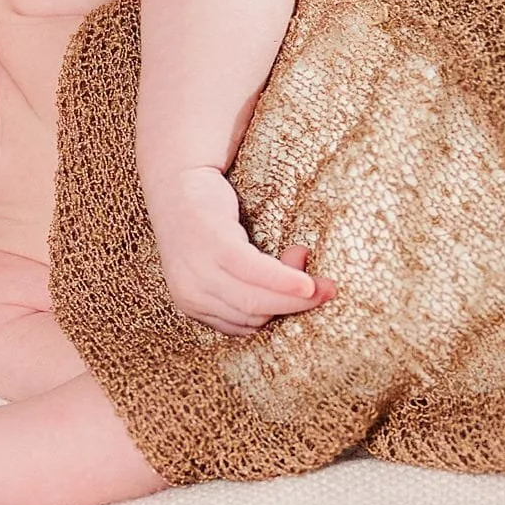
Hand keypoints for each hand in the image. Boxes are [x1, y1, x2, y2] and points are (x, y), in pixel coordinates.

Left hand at [145, 165, 336, 334]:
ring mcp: (199, 272)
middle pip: (253, 317)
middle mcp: (190, 295)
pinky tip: (306, 281)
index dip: (279, 312)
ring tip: (324, 285)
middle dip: (295, 307)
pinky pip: (254, 273)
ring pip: (255, 301)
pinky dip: (283, 280)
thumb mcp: (227, 261)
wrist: (177, 178)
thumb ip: (256, 280)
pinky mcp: (213, 247)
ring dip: (296, 296)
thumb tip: (303, 286)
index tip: (305, 292)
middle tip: (327, 291)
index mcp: (192, 305)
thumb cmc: (208, 221)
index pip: (245, 326)